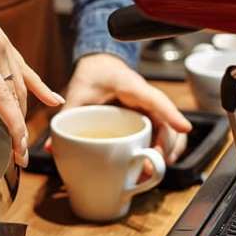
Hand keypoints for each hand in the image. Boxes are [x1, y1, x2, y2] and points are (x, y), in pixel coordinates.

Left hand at [0, 0, 64, 165]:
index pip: (3, 101)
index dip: (13, 130)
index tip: (18, 154)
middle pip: (16, 97)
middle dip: (18, 127)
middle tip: (15, 156)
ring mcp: (3, 42)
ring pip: (21, 84)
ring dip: (21, 111)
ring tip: (19, 137)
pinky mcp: (2, 38)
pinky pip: (24, 67)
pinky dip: (38, 86)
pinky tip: (54, 101)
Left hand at [64, 53, 191, 174]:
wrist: (101, 65)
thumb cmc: (93, 75)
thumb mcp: (77, 93)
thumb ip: (65, 118)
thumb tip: (51, 147)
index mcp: (131, 86)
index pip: (155, 99)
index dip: (170, 114)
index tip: (183, 128)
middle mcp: (147, 98)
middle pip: (167, 122)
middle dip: (165, 146)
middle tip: (151, 166)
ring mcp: (151, 109)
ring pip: (171, 130)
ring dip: (167, 150)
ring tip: (152, 170)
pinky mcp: (150, 118)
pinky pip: (165, 133)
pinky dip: (165, 148)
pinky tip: (155, 164)